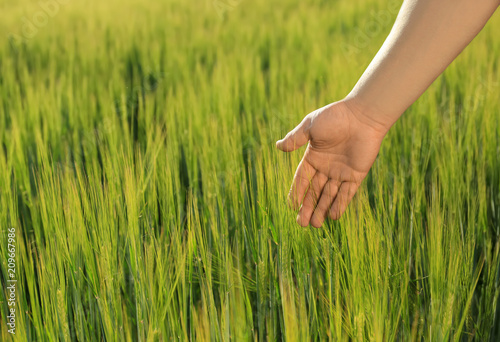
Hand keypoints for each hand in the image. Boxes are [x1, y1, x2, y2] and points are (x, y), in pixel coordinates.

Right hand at [276, 99, 387, 226]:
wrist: (363, 115)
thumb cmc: (335, 117)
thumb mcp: (310, 126)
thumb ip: (295, 138)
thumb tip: (278, 146)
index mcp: (313, 157)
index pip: (302, 179)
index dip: (296, 193)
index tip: (291, 206)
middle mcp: (326, 167)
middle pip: (314, 191)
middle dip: (307, 207)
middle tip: (301, 223)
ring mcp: (341, 172)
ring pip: (329, 195)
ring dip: (322, 210)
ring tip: (315, 225)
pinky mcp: (356, 175)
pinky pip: (347, 193)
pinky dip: (341, 204)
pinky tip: (333, 216)